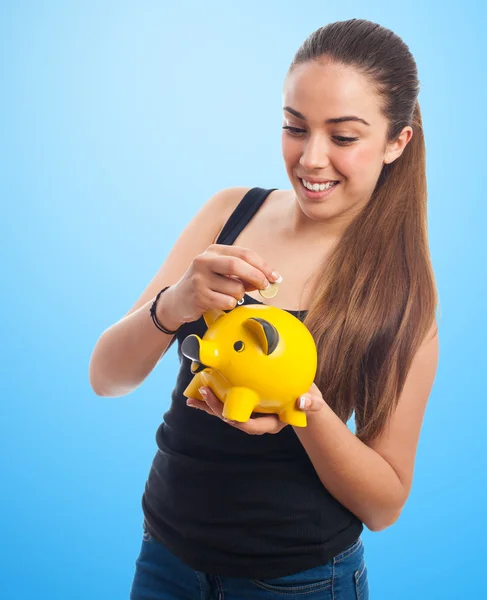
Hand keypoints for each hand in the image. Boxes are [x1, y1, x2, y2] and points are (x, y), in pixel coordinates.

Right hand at [166, 245, 280, 324]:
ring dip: (240, 295)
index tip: (275, 277)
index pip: (244, 253)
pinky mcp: (198, 295)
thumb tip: (268, 280)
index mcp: (214, 251)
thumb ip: (244, 274)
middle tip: (265, 287)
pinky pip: (227, 302)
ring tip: (229, 296)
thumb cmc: (206, 285)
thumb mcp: (222, 273)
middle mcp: (204, 261)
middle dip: (257, 277)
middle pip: (237, 265)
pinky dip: (231, 305)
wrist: (178, 300)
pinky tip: (220, 303)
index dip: (263, 265)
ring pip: (235, 288)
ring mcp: (199, 278)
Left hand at [186, 382, 326, 433]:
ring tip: (192, 399)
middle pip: (233, 420)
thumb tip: (304, 402)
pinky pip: (226, 402)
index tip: (227, 413)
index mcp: (271, 423)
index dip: (237, 421)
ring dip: (209, 406)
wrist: (303, 396)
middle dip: (216, 409)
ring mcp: (250, 413)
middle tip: (204, 393)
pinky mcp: (245, 404)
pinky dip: (213, 399)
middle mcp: (257, 420)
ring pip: (226, 412)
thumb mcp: (313, 402)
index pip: (252, 426)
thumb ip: (310, 403)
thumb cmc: (308, 400)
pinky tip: (199, 394)